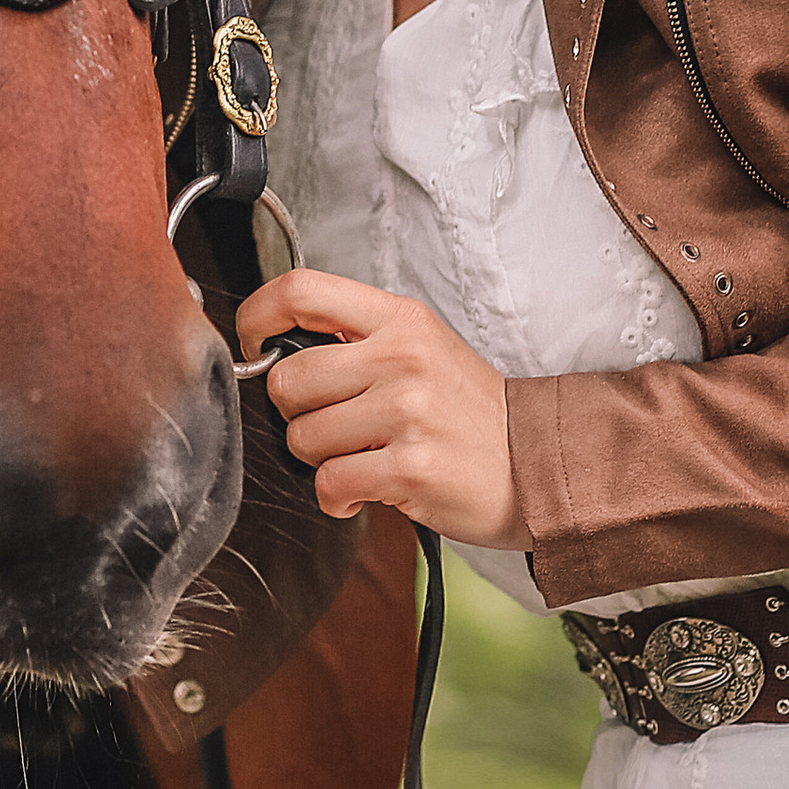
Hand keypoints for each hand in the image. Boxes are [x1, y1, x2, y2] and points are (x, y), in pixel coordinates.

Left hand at [237, 268, 522, 546]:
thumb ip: (355, 339)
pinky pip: (329, 484)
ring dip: (320, 460)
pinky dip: (336, 498)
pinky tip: (363, 491)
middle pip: (287, 379)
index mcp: (400, 320)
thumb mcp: (420, 348)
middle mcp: (402, 358)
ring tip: (362, 457)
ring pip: (303, 438)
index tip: (254, 345)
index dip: (257, 316)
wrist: (534, 463)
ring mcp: (408, 413)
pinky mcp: (411, 468)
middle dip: (294, 413)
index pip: (301, 290)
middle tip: (331, 425)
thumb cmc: (465, 411)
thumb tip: (273, 351)